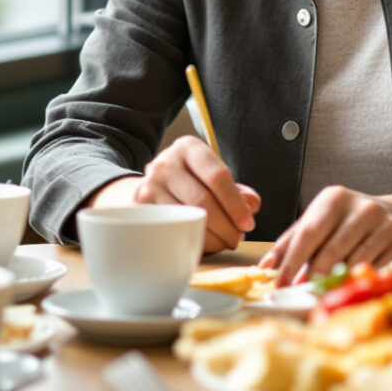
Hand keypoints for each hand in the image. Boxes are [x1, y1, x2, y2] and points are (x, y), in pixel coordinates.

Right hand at [88, 136, 260, 252]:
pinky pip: (171, 230)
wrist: (151, 186)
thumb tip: (252, 205)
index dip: (236, 204)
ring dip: (211, 238)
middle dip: (226, 225)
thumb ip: (237, 190)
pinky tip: (202, 242)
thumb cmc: (190, 182)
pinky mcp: (140, 207)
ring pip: (186, 219)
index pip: (217, 176)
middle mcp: (165, 163)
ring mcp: (149, 185)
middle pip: (203, 201)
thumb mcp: (212, 176)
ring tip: (224, 242)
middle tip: (237, 237)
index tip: (248, 223)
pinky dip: (191, 241)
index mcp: (188, 148)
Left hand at [260, 186, 391, 285]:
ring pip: (355, 260)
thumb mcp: (323, 221)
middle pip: (331, 248)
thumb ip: (293, 241)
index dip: (292, 260)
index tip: (280, 283)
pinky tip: (353, 288)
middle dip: (313, 274)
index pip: (308, 232)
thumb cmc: (353, 223)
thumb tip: (266, 267)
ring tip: (325, 294)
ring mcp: (384, 223)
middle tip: (301, 292)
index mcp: (334, 199)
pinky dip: (362, 280)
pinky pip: (378, 267)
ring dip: (338, 281)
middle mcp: (360, 208)